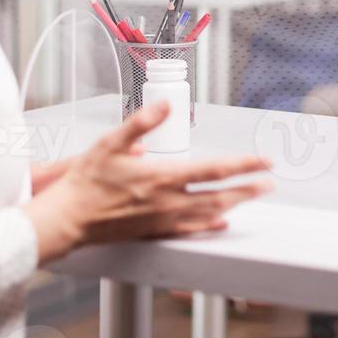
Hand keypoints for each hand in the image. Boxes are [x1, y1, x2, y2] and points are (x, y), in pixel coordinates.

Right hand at [26, 103, 273, 262]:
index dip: (244, 164)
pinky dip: (210, 225)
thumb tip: (166, 104)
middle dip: (249, 188)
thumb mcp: (111, 142)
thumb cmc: (87, 181)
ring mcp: (163, 220)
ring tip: (251, 197)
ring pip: (209, 214)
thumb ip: (141, 123)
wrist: (67, 219)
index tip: (264, 161)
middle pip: (220, 195)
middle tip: (269, 183)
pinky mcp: (154, 233)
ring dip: (234, 204)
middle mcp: (169, 202)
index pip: (215, 170)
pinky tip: (219, 222)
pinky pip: (190, 230)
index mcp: (163, 177)